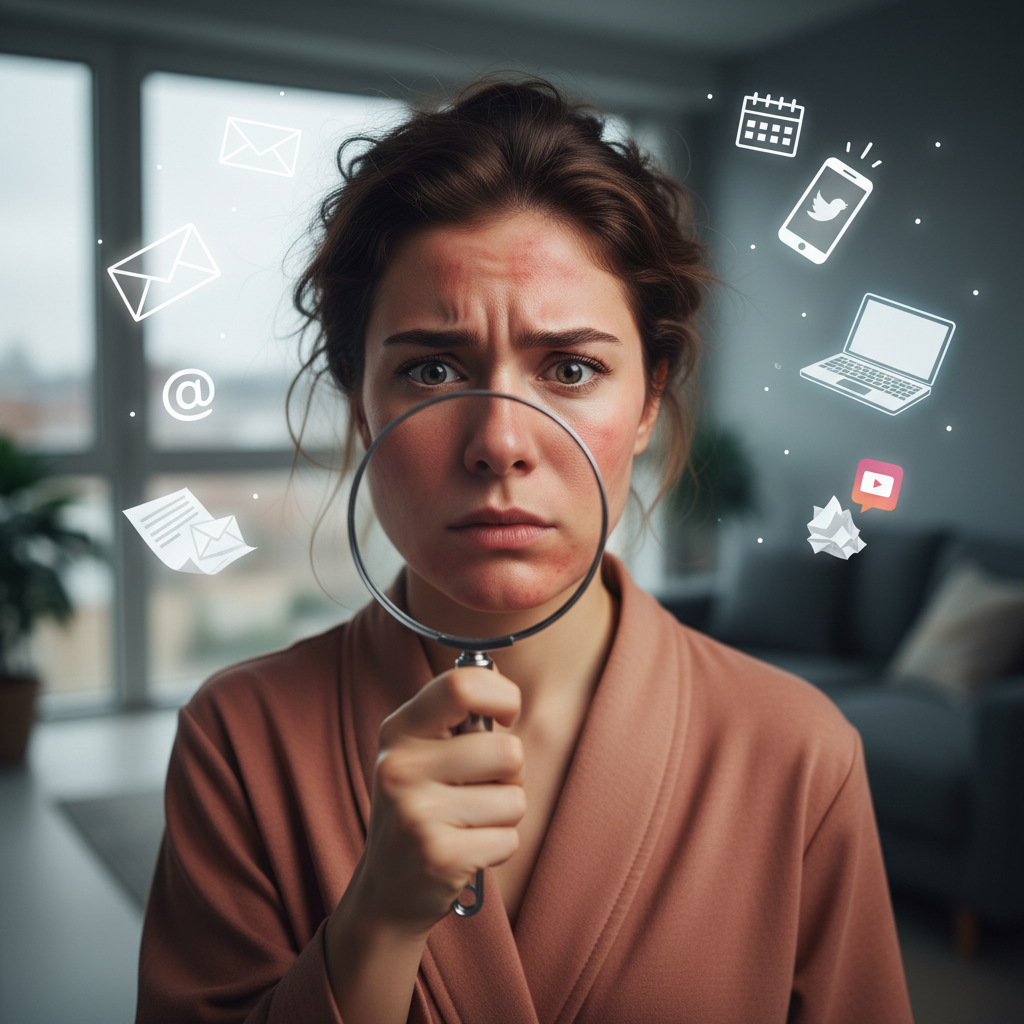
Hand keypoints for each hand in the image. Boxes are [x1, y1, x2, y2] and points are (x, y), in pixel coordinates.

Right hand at [350, 666, 526, 933]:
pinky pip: (509, 838)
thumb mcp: (421, 752)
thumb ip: (456, 714)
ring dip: (505, 814)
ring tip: (470, 821)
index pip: (463, 685)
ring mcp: (416, 812)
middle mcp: (401, 766)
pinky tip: (467, 851)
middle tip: (479, 789)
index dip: (502, 697)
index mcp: (399, 730)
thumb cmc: (419, 808)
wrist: (386, 890)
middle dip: (509, 774)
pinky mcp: (439, 855)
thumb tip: (495, 668)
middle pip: (507, 750)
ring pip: (514, 798)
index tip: (504, 718)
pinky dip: (499, 846)